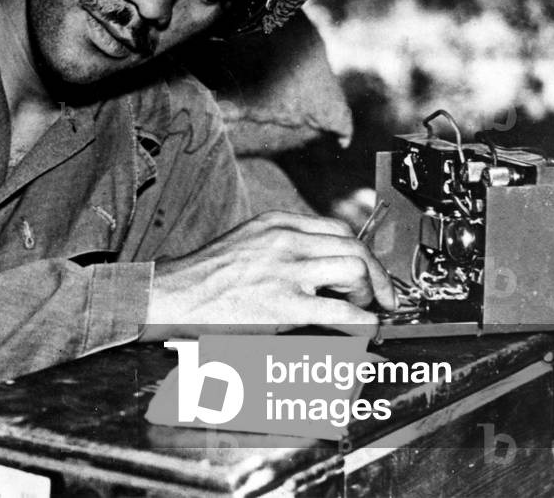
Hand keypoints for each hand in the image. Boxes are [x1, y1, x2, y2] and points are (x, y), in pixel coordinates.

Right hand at [142, 210, 395, 339]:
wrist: (173, 295)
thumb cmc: (204, 276)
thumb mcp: (245, 243)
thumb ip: (279, 245)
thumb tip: (317, 265)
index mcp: (275, 223)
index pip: (337, 229)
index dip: (360, 253)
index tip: (367, 271)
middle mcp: (285, 240)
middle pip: (354, 245)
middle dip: (375, 274)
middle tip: (379, 296)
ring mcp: (285, 271)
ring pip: (354, 268)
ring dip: (366, 292)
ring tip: (359, 308)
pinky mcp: (284, 305)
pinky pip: (342, 311)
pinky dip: (362, 322)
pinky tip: (363, 329)